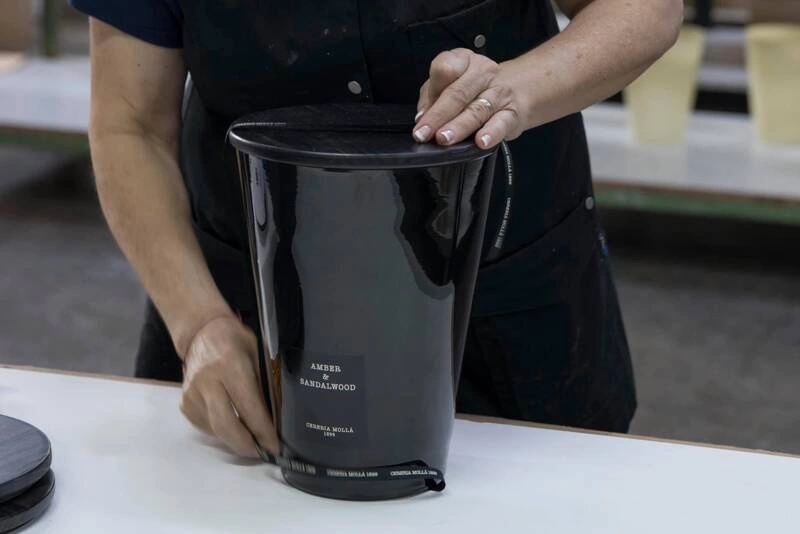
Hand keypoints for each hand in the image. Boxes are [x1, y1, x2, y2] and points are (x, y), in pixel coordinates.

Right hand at [180, 315, 279, 457]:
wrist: (201, 332)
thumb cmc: (234, 340)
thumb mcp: (257, 354)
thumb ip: (263, 385)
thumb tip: (275, 419)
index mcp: (230, 366)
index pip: (249, 407)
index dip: (263, 431)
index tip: (274, 446)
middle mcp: (208, 381)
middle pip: (226, 425)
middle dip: (246, 445)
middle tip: (261, 453)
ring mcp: (192, 393)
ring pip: (215, 430)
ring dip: (234, 440)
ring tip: (251, 442)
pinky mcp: (184, 402)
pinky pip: (205, 426)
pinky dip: (221, 431)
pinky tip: (233, 428)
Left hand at [413, 48, 528, 148]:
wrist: (519, 88)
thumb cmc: (476, 88)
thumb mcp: (451, 84)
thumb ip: (432, 98)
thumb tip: (422, 117)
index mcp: (462, 60)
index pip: (445, 68)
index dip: (432, 90)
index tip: (421, 117)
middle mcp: (482, 72)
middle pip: (457, 93)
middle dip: (438, 116)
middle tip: (424, 133)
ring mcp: (499, 92)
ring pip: (476, 109)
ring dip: (459, 126)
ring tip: (445, 138)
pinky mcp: (512, 112)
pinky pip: (502, 122)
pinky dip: (491, 133)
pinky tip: (481, 141)